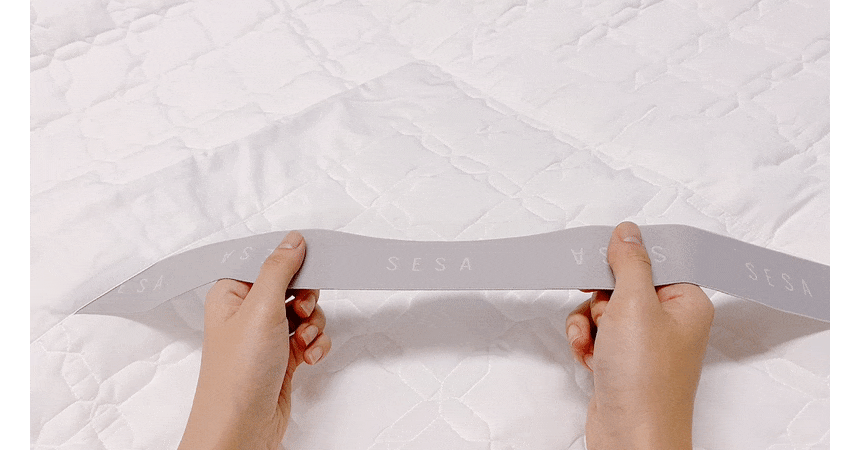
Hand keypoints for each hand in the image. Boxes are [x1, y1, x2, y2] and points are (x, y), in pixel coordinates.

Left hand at [179, 231, 331, 449]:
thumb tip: (294, 239)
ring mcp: (266, 336)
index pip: (267, 260)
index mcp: (231, 293)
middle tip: (300, 311)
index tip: (312, 266)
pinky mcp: (282, 357)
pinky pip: (310, 337)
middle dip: (306, 299)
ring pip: (306, 312)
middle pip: (292, 285)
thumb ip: (279, 269)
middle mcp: (247, 312)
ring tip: (304, 341)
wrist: (241, 428)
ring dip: (313, 325)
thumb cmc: (237, 375)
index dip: (292, 263)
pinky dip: (316, 345)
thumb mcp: (260, 308)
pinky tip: (308, 358)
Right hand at [566, 222, 713, 449]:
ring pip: (603, 309)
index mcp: (687, 303)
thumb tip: (627, 233)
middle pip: (623, 284)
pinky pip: (595, 334)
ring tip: (593, 341)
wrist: (630, 438)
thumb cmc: (645, 382)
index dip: (625, 260)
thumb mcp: (634, 305)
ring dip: (588, 322)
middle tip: (604, 312)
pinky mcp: (622, 361)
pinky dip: (586, 342)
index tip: (604, 259)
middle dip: (600, 299)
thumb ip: (629, 263)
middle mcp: (669, 322)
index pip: (655, 261)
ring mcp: (645, 343)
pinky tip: (589, 357)